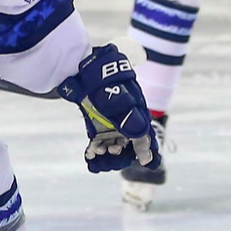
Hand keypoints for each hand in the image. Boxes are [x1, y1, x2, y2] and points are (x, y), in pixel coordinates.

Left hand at [58, 43, 154, 172]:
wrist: (82, 69)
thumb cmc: (104, 79)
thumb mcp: (116, 95)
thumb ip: (128, 114)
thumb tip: (140, 133)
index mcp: (137, 113)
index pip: (145, 135)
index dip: (148, 149)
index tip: (147, 162)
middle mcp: (127, 122)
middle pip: (129, 146)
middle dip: (122, 155)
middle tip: (111, 152)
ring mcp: (112, 125)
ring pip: (113, 148)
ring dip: (107, 156)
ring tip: (97, 155)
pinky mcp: (98, 127)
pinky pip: (99, 144)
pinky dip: (95, 153)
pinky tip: (90, 160)